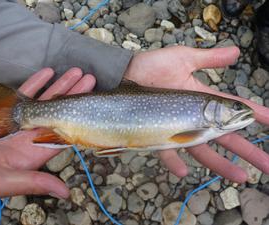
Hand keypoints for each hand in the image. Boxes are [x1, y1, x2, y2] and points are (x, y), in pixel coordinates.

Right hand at [0, 68, 95, 197]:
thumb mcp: (3, 182)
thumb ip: (34, 183)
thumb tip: (65, 193)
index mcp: (35, 152)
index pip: (65, 133)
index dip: (81, 118)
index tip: (93, 104)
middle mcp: (32, 135)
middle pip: (60, 112)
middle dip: (75, 96)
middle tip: (90, 80)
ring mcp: (20, 121)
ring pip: (45, 99)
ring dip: (60, 85)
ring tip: (76, 72)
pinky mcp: (5, 110)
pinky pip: (23, 93)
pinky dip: (36, 82)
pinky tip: (48, 72)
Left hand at [125, 46, 268, 181]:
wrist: (123, 74)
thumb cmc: (151, 66)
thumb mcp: (183, 58)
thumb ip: (208, 59)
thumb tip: (236, 52)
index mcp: (200, 99)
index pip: (232, 108)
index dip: (254, 114)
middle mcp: (191, 117)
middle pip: (224, 136)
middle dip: (248, 150)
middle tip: (267, 165)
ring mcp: (174, 128)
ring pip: (202, 149)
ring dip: (221, 164)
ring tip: (241, 177)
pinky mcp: (155, 134)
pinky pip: (167, 151)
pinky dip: (175, 162)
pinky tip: (185, 173)